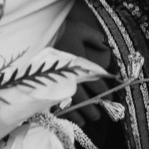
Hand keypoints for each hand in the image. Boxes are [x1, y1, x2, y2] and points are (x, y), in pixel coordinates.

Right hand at [51, 0, 114, 125]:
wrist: (38, 33)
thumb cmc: (61, 31)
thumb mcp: (80, 29)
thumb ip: (95, 38)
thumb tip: (107, 46)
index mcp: (80, 64)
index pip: (97, 81)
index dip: (105, 90)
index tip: (110, 96)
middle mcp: (70, 76)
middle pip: (85, 98)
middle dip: (94, 107)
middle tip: (100, 113)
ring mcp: (58, 83)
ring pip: (73, 105)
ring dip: (83, 114)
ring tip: (90, 119)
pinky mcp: (48, 87)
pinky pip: (59, 105)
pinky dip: (68, 114)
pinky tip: (75, 119)